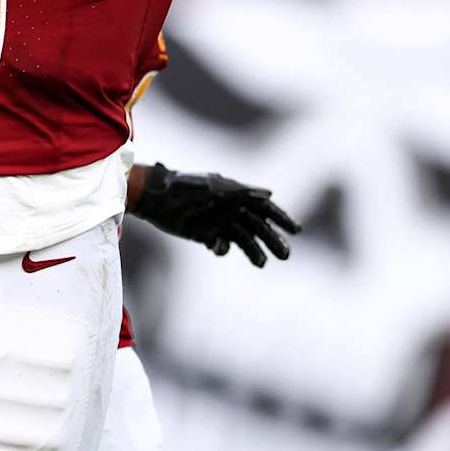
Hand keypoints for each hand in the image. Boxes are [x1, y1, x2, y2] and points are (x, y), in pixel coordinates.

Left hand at [129, 163, 300, 266]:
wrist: (153, 196)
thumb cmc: (183, 187)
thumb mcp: (213, 188)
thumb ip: (241, 192)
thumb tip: (270, 193)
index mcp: (235, 193)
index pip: (264, 206)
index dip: (281, 218)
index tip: (296, 231)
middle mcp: (229, 208)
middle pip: (258, 226)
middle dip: (273, 239)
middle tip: (285, 255)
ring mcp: (217, 221)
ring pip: (243, 239)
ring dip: (254, 251)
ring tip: (262, 263)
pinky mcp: (204, 233)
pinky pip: (221, 245)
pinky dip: (222, 248)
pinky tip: (217, 248)